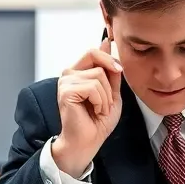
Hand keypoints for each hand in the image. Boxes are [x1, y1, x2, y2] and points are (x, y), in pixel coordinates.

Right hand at [52, 38, 123, 177]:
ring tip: (99, 109)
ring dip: (106, 97)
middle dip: (109, 81)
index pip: (93, 52)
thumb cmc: (98, 121)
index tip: (118, 71)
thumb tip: (107, 42)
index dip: (109, 58)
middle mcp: (69, 73)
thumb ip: (110, 71)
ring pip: (98, 76)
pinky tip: (94, 111)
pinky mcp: (66, 91)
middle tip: (107, 100)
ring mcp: (66, 81)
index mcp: (78, 72)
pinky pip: (94, 87)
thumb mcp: (112, 92)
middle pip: (96, 58)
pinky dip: (100, 102)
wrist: (88, 142)